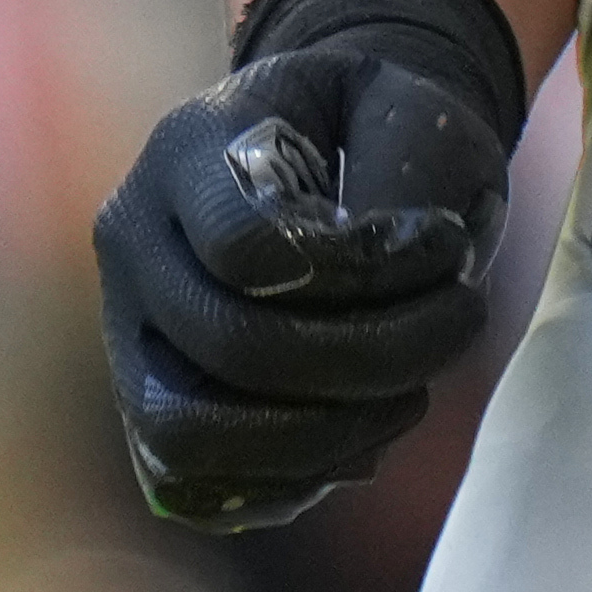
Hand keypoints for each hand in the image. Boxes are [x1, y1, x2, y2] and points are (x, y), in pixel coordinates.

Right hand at [96, 0, 524, 530]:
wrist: (341, 143)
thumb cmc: (382, 123)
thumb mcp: (410, 107)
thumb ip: (398, 180)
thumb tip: (385, 273)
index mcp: (186, 149)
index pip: (245, 245)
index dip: (358, 269)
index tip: (445, 246)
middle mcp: (134, 243)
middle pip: (228, 342)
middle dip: (367, 355)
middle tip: (463, 321)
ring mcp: (129, 331)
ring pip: (190, 432)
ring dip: (324, 434)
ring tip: (412, 396)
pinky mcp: (149, 404)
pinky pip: (195, 484)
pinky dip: (288, 480)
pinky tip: (367, 437)